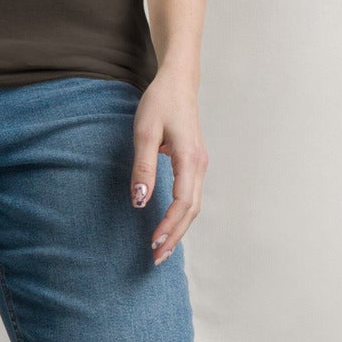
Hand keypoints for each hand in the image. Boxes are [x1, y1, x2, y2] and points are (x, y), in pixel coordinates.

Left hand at [130, 70, 206, 265]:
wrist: (177, 82)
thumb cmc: (159, 103)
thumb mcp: (144, 132)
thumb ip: (143, 167)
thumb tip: (141, 201)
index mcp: (190, 159)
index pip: (183, 203)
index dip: (169, 226)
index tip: (153, 243)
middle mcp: (199, 165)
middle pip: (191, 211)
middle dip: (175, 236)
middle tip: (156, 258)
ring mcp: (199, 165)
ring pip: (193, 206)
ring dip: (179, 228)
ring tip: (162, 248)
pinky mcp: (193, 163)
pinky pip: (190, 196)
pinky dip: (181, 215)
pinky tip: (169, 225)